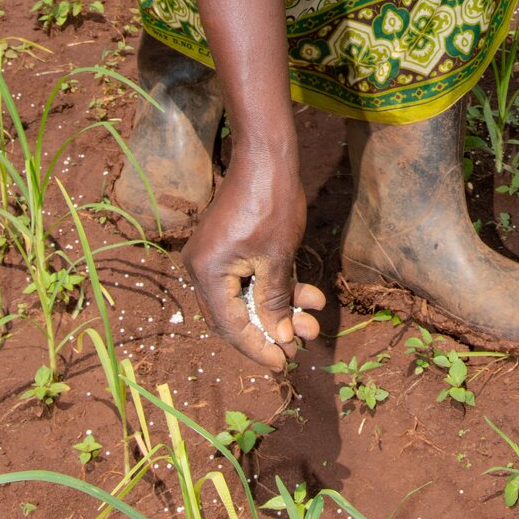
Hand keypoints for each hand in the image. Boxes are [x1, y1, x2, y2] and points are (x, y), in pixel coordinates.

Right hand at [181, 160, 324, 375]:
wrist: (267, 156)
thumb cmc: (271, 203)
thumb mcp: (278, 258)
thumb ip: (275, 301)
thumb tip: (280, 337)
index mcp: (207, 274)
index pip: (230, 325)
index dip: (258, 347)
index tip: (283, 363)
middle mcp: (204, 268)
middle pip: (236, 315)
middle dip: (272, 330)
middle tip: (302, 344)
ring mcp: (216, 257)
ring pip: (248, 297)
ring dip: (281, 309)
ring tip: (314, 318)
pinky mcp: (230, 246)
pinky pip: (251, 277)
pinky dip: (277, 287)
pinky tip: (310, 294)